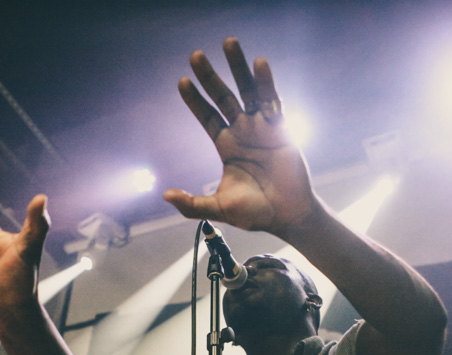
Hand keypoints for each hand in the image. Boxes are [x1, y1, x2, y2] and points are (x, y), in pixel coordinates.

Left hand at [164, 37, 316, 238]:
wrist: (286, 216)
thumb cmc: (254, 213)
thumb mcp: (218, 208)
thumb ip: (192, 204)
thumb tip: (165, 195)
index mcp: (227, 145)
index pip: (207, 116)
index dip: (195, 101)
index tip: (182, 81)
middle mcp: (243, 131)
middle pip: (223, 96)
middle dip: (210, 76)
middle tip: (195, 55)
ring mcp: (262, 127)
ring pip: (247, 91)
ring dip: (238, 68)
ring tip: (228, 42)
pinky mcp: (281, 128)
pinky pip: (272, 101)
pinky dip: (266, 83)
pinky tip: (260, 63)